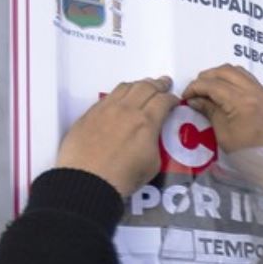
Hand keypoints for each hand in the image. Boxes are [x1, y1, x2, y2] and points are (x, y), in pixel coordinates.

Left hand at [54, 76, 177, 196]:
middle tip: (164, 84)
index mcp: (146, 122)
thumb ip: (155, 143)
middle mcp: (126, 109)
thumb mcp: (153, 164)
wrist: (87, 180)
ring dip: (138, 84)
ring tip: (144, 86)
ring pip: (125, 87)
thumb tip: (151, 136)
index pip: (163, 101)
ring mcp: (106, 109)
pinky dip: (120, 93)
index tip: (175, 101)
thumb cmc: (123, 177)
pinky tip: (121, 98)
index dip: (172, 99)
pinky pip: (109, 96)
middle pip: (145, 87)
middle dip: (158, 85)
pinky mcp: (90, 113)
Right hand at [181, 64, 262, 154]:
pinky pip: (249, 79)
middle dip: (207, 77)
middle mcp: (255, 91)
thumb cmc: (250, 156)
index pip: (212, 84)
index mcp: (242, 101)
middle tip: (196, 90)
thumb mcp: (224, 135)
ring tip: (210, 89)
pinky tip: (227, 93)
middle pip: (225, 71)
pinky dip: (235, 80)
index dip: (195, 87)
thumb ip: (210, 112)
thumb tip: (195, 100)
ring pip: (238, 72)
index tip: (186, 96)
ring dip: (222, 76)